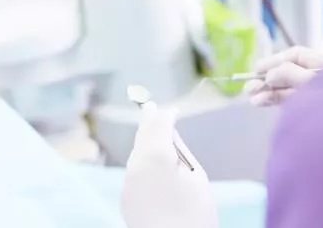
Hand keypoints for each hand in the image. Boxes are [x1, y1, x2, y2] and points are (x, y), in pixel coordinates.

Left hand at [121, 102, 216, 227]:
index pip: (158, 124)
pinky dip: (143, 165)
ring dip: (146, 146)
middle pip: (142, 138)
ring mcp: (127, 183)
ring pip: (137, 156)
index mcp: (155, 155)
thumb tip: (169, 134)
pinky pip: (135, 174)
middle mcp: (135, 165)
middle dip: (149, 124)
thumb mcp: (197, 177)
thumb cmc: (195, 214)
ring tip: (156, 139)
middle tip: (150, 107)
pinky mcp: (125, 199)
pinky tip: (153, 169)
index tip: (173, 110)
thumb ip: (179, 150)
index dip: (166, 115)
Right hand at [243, 46, 322, 105]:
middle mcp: (319, 76)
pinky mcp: (313, 108)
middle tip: (248, 87)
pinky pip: (290, 100)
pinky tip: (261, 102)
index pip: (294, 56)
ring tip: (252, 99)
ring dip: (267, 92)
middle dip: (267, 79)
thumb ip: (290, 75)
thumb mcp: (314, 80)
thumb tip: (268, 76)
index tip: (255, 69)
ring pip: (286, 88)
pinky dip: (274, 100)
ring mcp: (316, 92)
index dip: (273, 61)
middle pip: (287, 72)